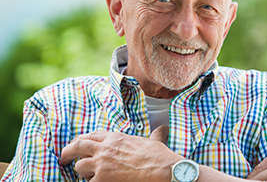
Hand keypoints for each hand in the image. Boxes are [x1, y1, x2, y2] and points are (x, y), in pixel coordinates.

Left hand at [60, 125, 180, 181]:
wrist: (161, 170)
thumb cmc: (158, 157)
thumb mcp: (155, 141)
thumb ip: (155, 135)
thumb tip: (163, 129)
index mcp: (116, 138)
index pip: (92, 135)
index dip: (82, 139)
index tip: (77, 144)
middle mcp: (105, 149)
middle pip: (77, 146)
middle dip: (67, 152)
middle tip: (63, 158)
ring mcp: (102, 165)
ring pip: (80, 167)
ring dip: (83, 172)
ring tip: (89, 176)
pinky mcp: (102, 180)